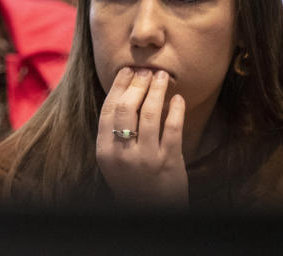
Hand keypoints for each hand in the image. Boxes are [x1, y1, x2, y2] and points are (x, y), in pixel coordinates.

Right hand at [95, 67, 188, 206]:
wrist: (150, 212)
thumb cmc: (132, 181)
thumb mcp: (113, 159)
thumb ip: (113, 133)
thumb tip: (124, 93)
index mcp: (104, 151)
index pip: (108, 109)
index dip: (119, 87)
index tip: (128, 71)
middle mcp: (122, 153)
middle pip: (127, 108)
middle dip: (137, 84)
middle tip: (146, 71)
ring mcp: (146, 158)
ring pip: (150, 114)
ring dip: (156, 91)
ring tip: (162, 77)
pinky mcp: (169, 163)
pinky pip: (173, 129)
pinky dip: (176, 110)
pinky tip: (178, 99)